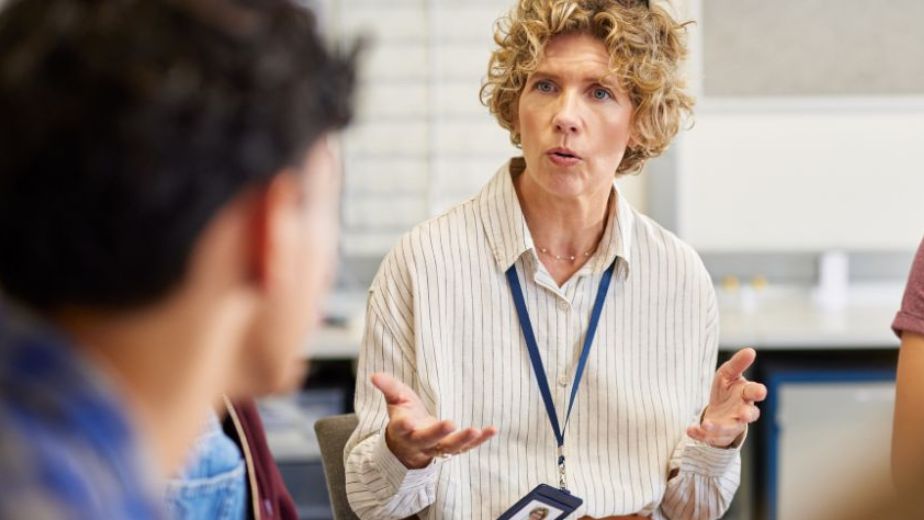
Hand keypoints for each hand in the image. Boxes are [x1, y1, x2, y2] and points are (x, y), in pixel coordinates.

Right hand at [371, 373, 497, 468]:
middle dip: (439, 433)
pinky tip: (493, 430)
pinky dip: (480, 441)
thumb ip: (387, 387)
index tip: (406, 422)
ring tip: (476, 431)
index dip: (403, 425)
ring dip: (463, 441)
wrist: (410, 446)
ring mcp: (437, 448)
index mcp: (403, 429)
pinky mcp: (452, 449)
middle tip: (451, 423)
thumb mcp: (395, 401)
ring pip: (450, 448)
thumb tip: (373, 375)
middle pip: (428, 440)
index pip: (402, 428)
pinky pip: (467, 447)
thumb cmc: (403, 417)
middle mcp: (419, 442)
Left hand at [687, 347, 766, 447]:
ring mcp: (731, 425)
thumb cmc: (727, 391)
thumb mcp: (728, 374)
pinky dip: (700, 435)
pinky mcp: (717, 436)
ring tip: (706, 425)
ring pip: (729, 429)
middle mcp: (742, 412)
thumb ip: (738, 364)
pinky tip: (690, 430)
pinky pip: (710, 438)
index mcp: (746, 395)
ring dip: (718, 428)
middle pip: (749, 415)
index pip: (755, 393)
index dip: (758, 392)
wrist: (718, 412)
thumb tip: (750, 350)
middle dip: (747, 414)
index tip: (760, 391)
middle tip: (744, 414)